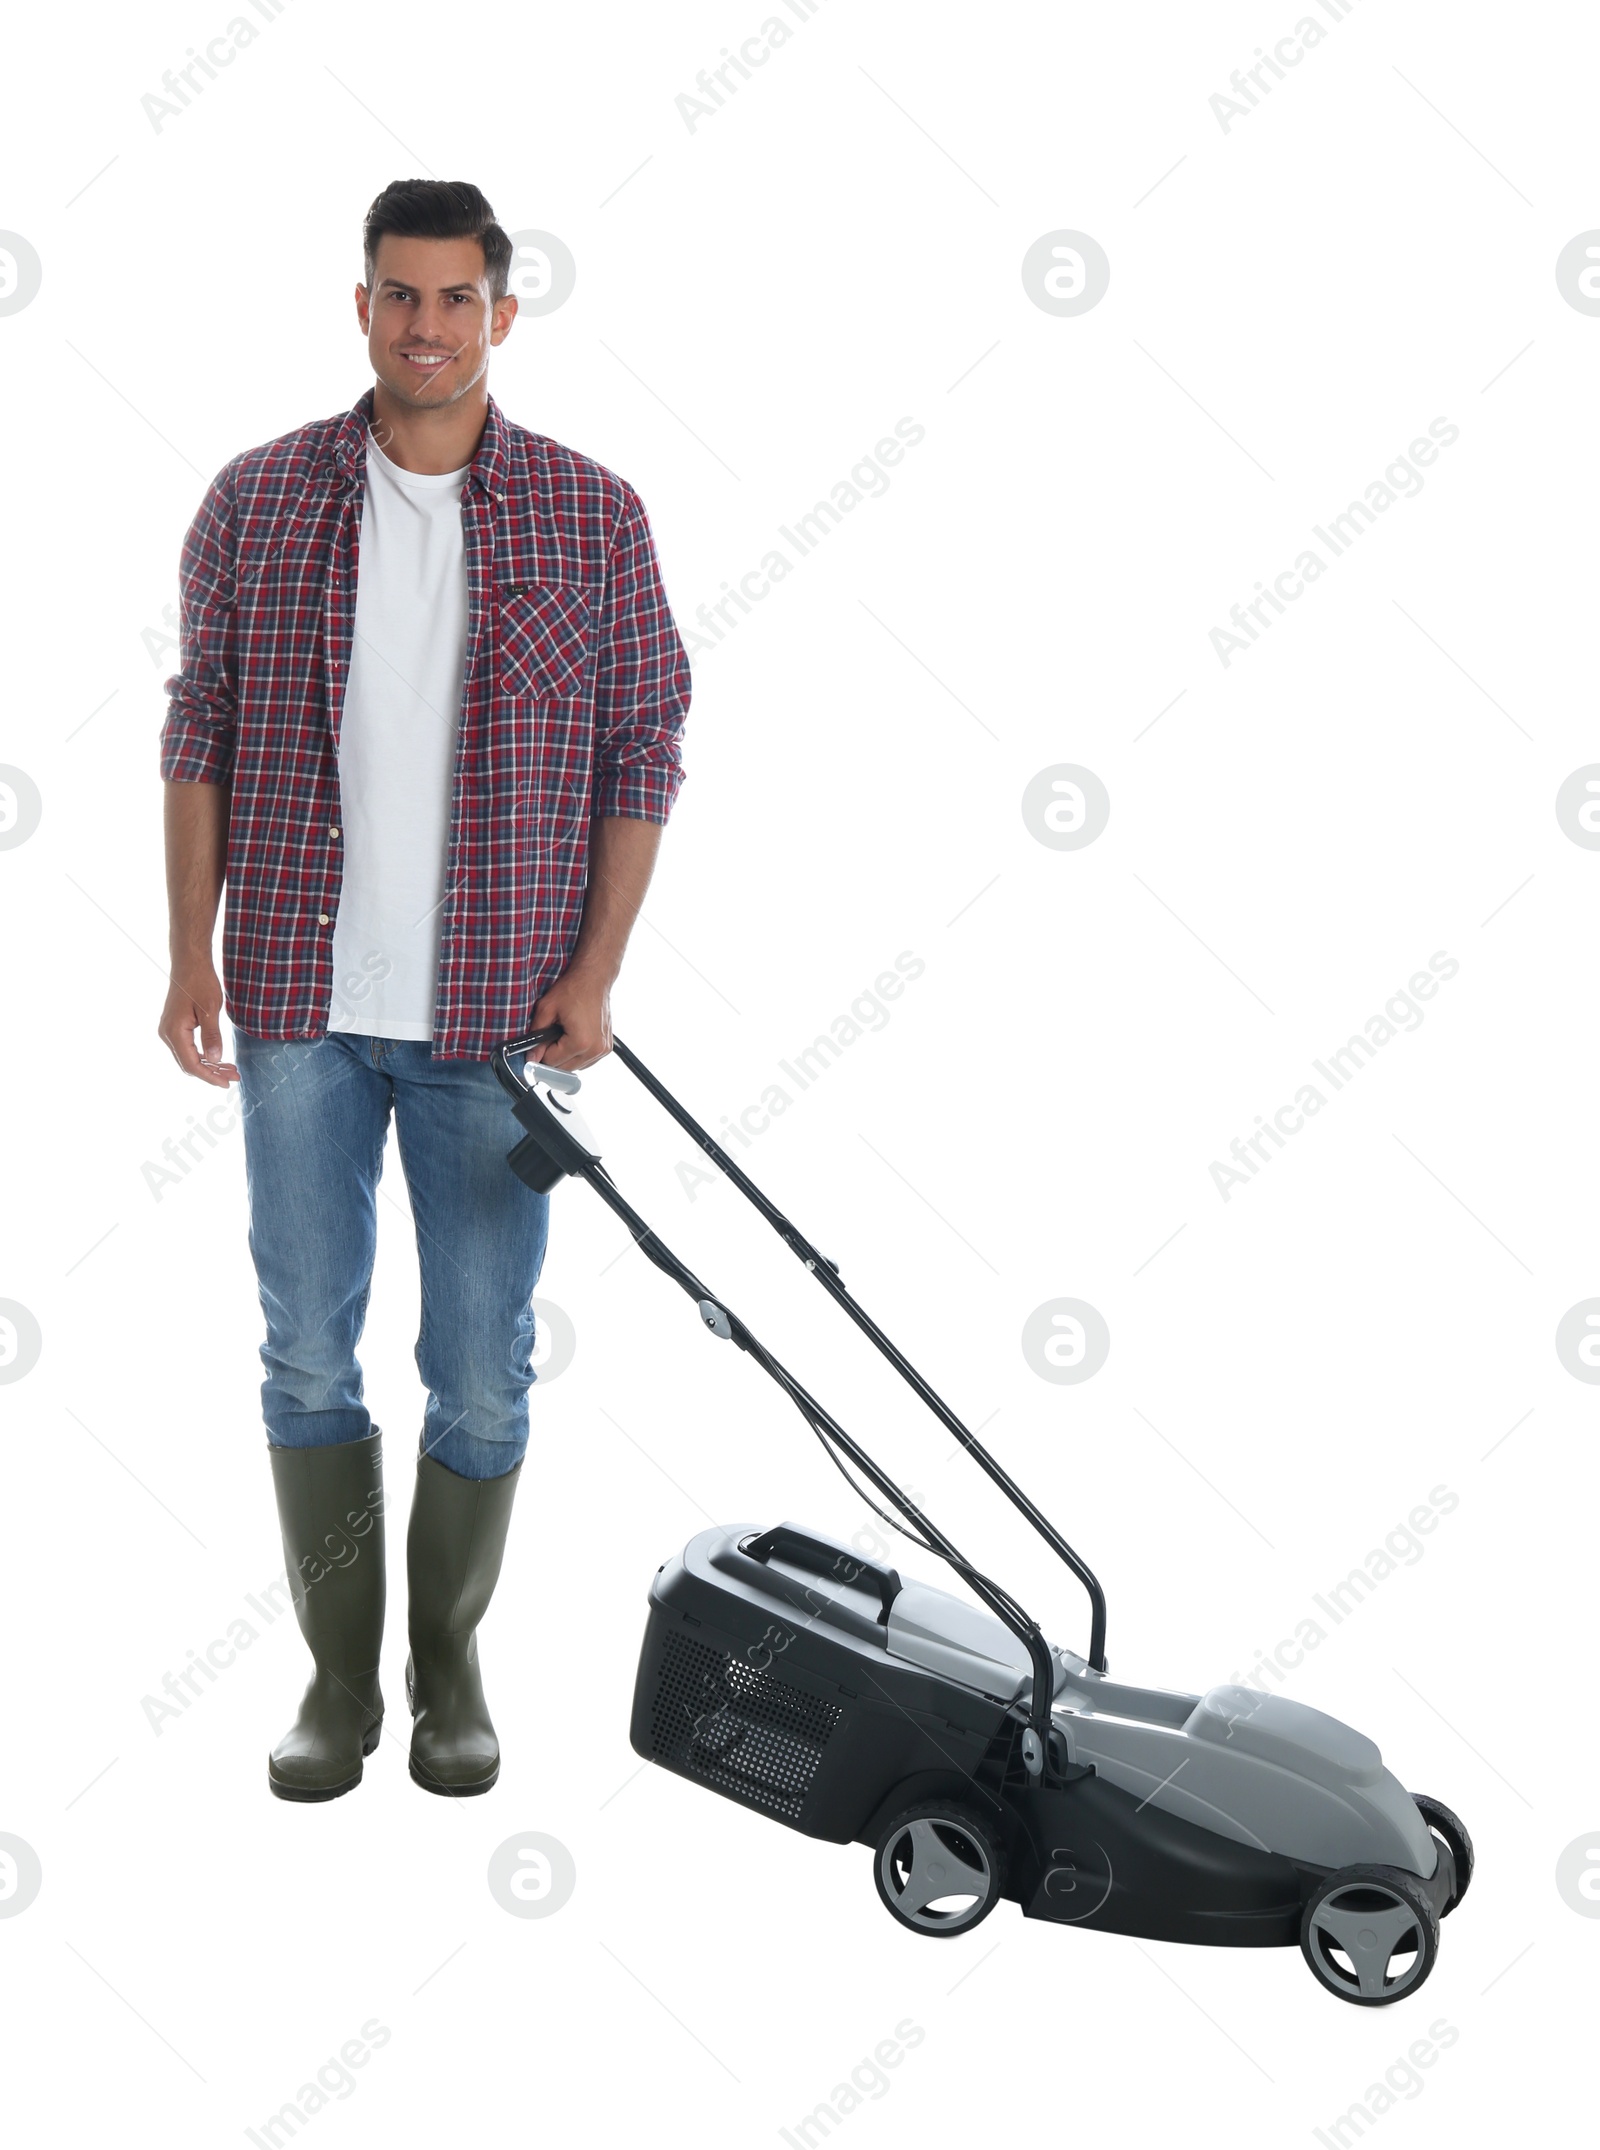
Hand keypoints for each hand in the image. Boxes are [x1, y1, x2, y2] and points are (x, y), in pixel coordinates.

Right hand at [158, 958, 238, 1085]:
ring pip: (188, 1056)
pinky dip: (203, 1054)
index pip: (191, 1064)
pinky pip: (188, 1047)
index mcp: (174, 1031)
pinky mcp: (175, 1026)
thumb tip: (215, 1059)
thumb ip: (212, 1036)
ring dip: (209, 1065)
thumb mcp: (210, 1009)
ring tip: (230, 1069)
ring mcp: (169, 1030)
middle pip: (189, 1064)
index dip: (209, 1076)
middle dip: (211, 1073)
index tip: (226, 1083)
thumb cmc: (199, 982)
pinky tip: (218, 1057)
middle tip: (234, 1076)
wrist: (189, 963)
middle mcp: (167, 1033)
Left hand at [527, 962, 613, 1070]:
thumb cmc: (574, 989)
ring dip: (566, 1056)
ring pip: (575, 1066)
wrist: (594, 978)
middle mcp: (595, 1049)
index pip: (552, 1062)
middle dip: (553, 1055)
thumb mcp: (546, 1009)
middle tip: (550, 1036)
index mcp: (581, 1042)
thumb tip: (532, 1056)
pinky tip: (573, 1037)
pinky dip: (577, 1054)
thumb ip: (536, 1036)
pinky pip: (586, 1060)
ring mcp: (603, 1049)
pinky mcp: (607, 1047)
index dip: (541, 1053)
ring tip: (563, 1034)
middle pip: (564, 1068)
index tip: (538, 1044)